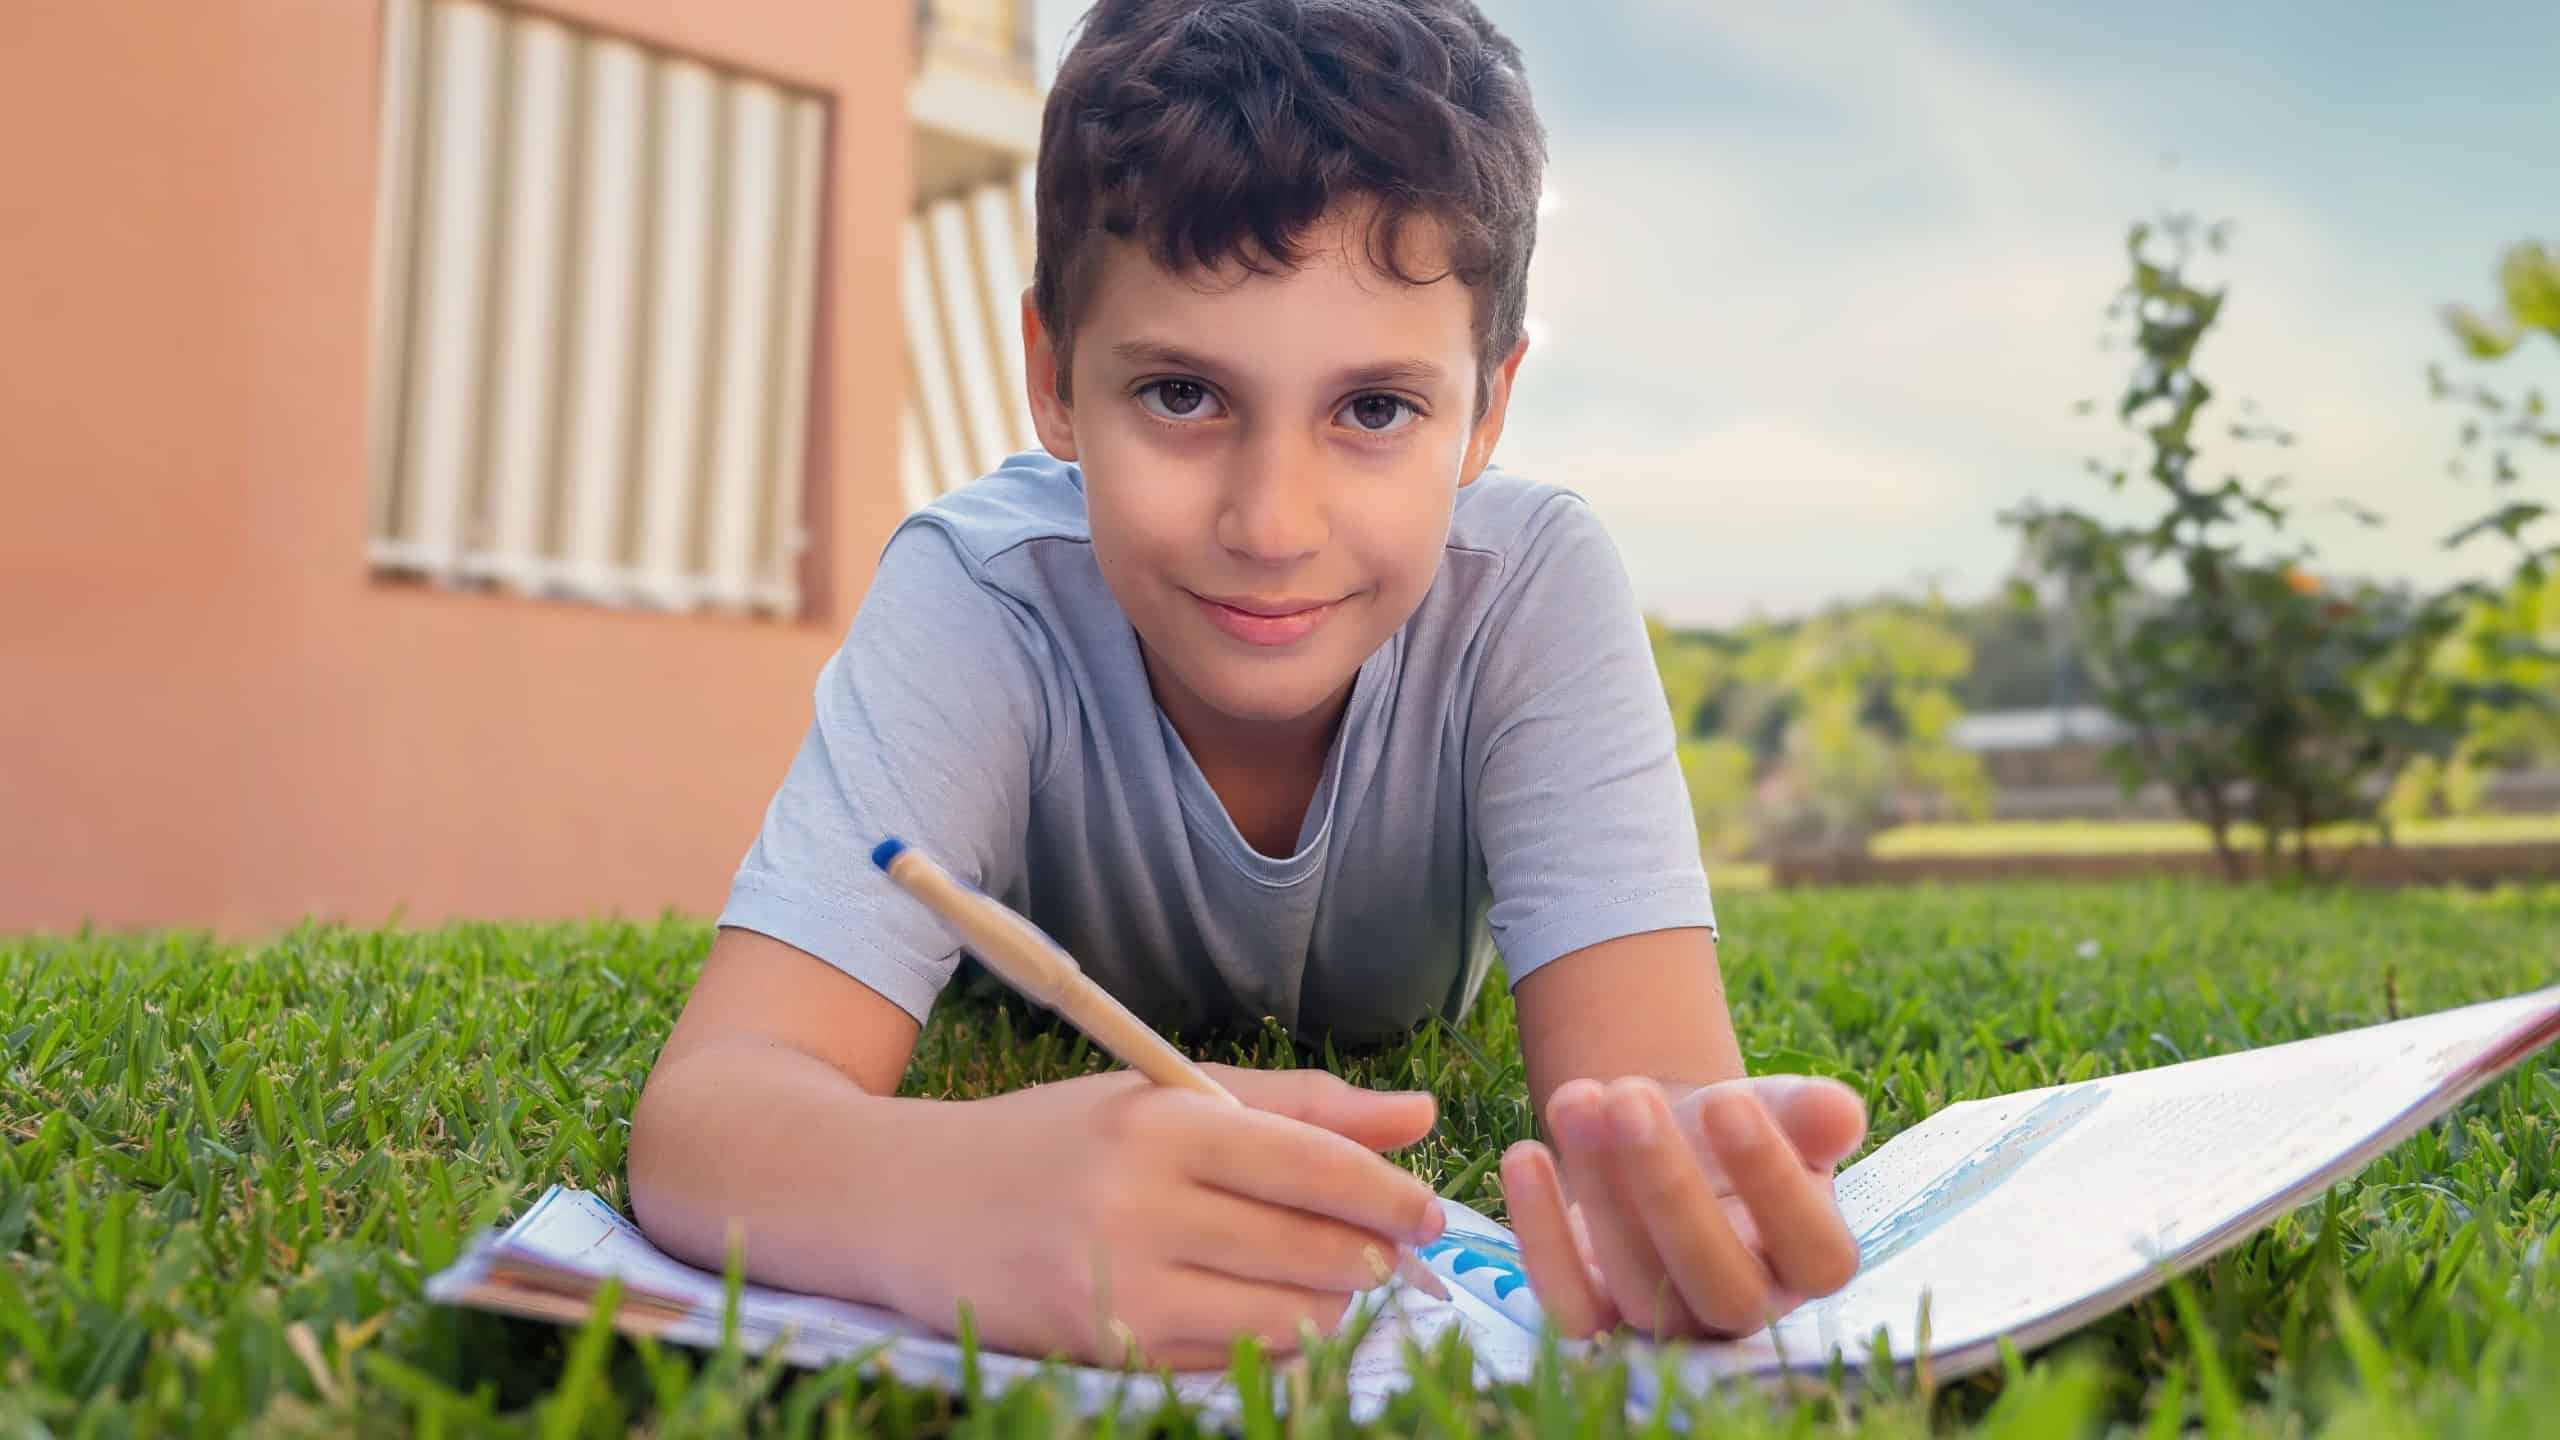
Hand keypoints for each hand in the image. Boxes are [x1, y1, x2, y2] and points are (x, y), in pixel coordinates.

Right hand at [887, 1065, 1447, 1369]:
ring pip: (1287, 1318)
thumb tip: (1419, 1117)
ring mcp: (1120, 1288)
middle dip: (1373, 1256)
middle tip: (1393, 1251)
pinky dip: (1273, 1342)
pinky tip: (1269, 1312)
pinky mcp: (1107, 1352)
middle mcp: (1138, 1205)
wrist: (910, 1203)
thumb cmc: (1053, 1141)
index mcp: (1159, 1123)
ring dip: (1333, 1307)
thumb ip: (1294, 1105)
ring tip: (1332, 1281)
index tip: (1430, 1210)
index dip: (1387, 1193)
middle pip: (1310, 1247)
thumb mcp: (1160, 1095)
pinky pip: (1235, 1360)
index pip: (1311, 1163)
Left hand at [1499, 1075, 1866, 1339]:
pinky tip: (1525, 1155)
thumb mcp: (1773, 1107)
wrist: (1658, 1136)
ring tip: (1577, 1097)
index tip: (1728, 1100)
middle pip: (1721, 1283)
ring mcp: (1669, 1321)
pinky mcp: (1596, 1315)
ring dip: (1600, 1189)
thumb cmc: (1729, 1127)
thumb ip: (1806, 1112)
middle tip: (1631, 1096)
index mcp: (1810, 1262)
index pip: (1817, 1253)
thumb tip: (1838, 1112)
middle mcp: (1748, 1307)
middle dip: (1669, 1187)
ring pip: (1640, 1289)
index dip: (1773, 1182)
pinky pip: (1568, 1306)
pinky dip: (1540, 1235)